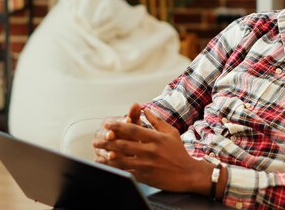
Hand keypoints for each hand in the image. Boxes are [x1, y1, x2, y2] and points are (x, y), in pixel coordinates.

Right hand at [93, 103, 141, 161]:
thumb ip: (134, 115)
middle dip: (106, 135)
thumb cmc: (131, 135)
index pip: (110, 121)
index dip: (119, 121)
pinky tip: (112, 165)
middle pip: (100, 134)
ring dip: (105, 151)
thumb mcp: (134, 125)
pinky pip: (102, 162)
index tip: (128, 120)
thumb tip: (136, 104)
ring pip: (100, 149)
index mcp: (108, 125)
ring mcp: (100, 149)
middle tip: (112, 135)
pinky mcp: (102, 161)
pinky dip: (107, 163)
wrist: (130, 151)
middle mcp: (101, 136)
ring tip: (112, 154)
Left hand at [93, 107, 212, 193]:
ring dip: (108, 156)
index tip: (107, 124)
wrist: (187, 174)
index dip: (118, 126)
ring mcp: (147, 165)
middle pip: (124, 145)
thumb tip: (145, 109)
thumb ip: (156, 121)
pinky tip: (107, 166)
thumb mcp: (171, 132)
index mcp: (156, 138)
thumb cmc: (179, 152)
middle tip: (97, 139)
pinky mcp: (146, 176)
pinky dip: (115, 169)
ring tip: (98, 152)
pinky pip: (127, 172)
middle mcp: (150, 151)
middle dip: (108, 142)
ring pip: (123, 160)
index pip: (133, 130)